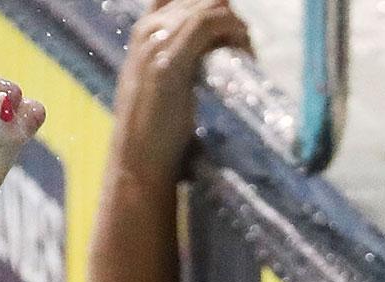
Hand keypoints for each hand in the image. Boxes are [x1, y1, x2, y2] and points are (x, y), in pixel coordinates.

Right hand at [112, 0, 252, 181]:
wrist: (138, 163)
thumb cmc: (155, 134)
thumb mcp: (164, 86)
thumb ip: (179, 61)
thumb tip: (213, 53)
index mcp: (144, 31)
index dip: (214, 8)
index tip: (234, 35)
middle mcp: (147, 29)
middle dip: (228, 16)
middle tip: (245, 47)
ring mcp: (156, 43)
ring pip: (208, 6)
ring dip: (235, 26)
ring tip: (247, 53)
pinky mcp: (170, 61)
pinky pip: (209, 24)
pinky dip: (234, 32)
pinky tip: (245, 54)